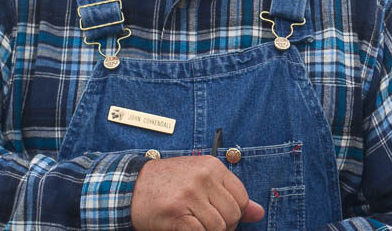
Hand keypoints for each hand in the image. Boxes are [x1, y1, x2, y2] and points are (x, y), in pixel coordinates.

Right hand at [130, 155, 263, 229]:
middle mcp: (203, 177)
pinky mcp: (177, 212)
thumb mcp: (201, 180)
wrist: (133, 185)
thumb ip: (230, 195)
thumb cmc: (169, 183)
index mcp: (212, 166)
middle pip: (232, 215)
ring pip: (218, 228)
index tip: (220, 215)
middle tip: (203, 222)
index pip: (241, 198)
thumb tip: (259, 213)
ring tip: (194, 224)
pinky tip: (185, 227)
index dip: (234, 213)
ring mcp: (190, 194)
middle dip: (223, 227)